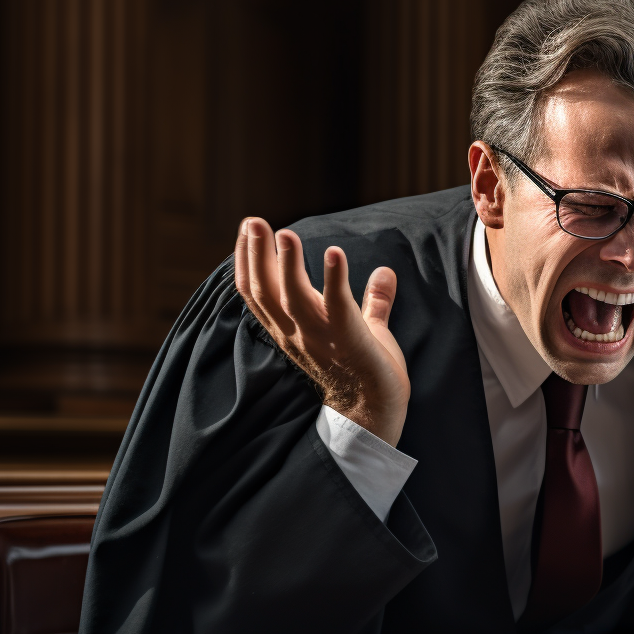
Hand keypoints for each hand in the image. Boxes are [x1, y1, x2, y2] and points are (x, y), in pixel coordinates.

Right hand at [233, 218, 410, 446]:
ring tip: (285, 233)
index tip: (247, 230)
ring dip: (287, 263)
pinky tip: (334, 252)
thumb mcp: (364, 330)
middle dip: (256, 255)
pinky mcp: (348, 340)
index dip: (247, 262)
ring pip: (291, 298)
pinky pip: (336, 307)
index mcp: (292, 330)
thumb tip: (386, 273)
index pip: (258, 294)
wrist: (378, 412)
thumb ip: (373, 302)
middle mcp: (297, 334)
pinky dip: (333, 279)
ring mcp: (320, 338)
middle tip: (253, 221)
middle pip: (265, 292)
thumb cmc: (366, 372)